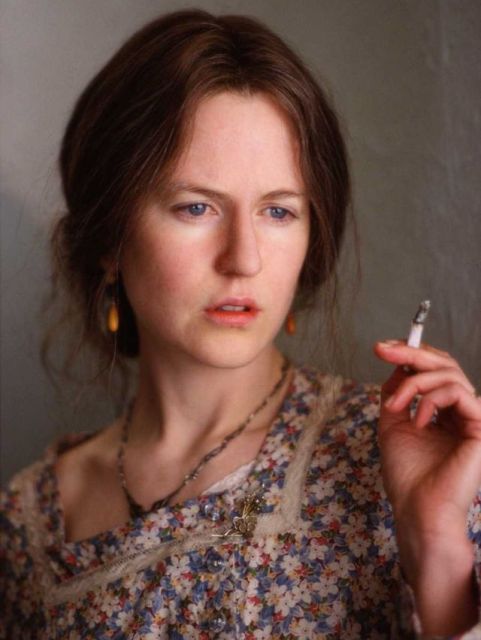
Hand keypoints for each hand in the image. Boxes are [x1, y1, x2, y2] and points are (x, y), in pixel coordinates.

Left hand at [374, 340, 480, 531]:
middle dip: (410, 352)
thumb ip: (397, 393)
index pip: (434, 370)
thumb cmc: (406, 474)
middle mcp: (462, 412)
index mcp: (445, 412)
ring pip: (450, 373)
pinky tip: (417, 421)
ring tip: (395, 406)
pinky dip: (430, 400)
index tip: (381, 347)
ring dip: (414, 383)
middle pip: (445, 364)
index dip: (411, 353)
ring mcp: (474, 418)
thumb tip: (398, 363)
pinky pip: (458, 392)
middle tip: (382, 350)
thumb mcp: (393, 423)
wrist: (417, 508)